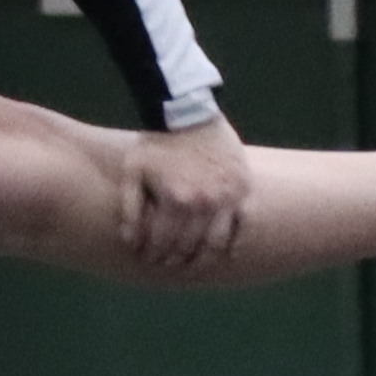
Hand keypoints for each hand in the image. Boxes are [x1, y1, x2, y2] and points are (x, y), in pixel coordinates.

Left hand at [115, 116, 257, 278]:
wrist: (188, 111)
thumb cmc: (156, 143)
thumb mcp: (134, 172)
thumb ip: (131, 208)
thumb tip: (131, 242)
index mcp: (176, 200)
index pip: (164, 241)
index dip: (154, 254)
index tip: (149, 259)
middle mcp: (205, 203)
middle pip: (190, 246)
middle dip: (175, 259)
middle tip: (168, 264)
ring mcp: (228, 197)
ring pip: (217, 243)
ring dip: (203, 258)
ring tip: (193, 262)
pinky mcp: (243, 188)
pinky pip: (244, 224)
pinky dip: (234, 240)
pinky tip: (225, 251)